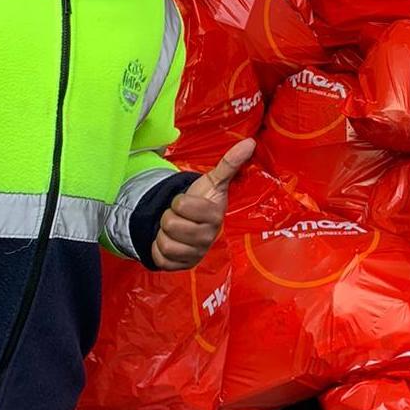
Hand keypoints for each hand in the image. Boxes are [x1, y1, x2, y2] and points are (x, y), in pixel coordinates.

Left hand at [151, 138, 254, 270]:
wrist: (192, 225)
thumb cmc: (202, 201)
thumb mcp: (212, 181)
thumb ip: (230, 163)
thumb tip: (250, 142)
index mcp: (215, 216)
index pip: (182, 205)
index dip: (179, 201)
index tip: (186, 202)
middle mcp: (208, 238)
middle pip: (170, 224)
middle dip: (169, 217)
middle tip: (180, 217)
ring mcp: (196, 254)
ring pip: (164, 243)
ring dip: (163, 234)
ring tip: (175, 230)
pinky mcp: (182, 267)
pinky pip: (160, 259)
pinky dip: (159, 250)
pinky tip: (171, 243)